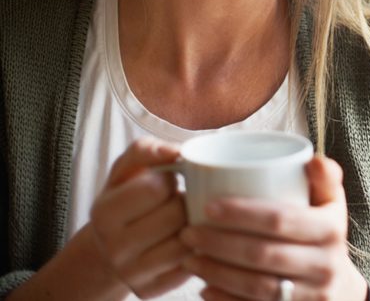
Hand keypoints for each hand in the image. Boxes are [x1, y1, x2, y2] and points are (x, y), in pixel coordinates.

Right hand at [89, 137, 192, 298]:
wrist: (110, 246)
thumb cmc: (125, 198)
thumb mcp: (127, 169)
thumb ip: (147, 150)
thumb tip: (176, 152)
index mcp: (104, 214)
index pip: (156, 188)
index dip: (170, 179)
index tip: (168, 181)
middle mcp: (114, 248)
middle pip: (175, 216)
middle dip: (186, 201)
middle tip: (184, 200)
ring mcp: (132, 274)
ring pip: (186, 244)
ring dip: (196, 226)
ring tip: (188, 218)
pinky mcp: (150, 291)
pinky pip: (189, 268)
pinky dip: (197, 251)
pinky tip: (192, 240)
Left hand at [180, 155, 369, 300]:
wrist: (341, 290)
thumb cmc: (324, 235)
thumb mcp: (332, 205)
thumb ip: (325, 178)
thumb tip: (312, 160)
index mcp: (331, 230)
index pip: (279, 219)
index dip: (241, 213)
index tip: (208, 206)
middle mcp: (324, 265)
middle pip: (262, 254)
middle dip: (219, 243)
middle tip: (188, 233)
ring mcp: (310, 296)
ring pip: (255, 287)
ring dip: (216, 272)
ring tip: (190, 258)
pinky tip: (205, 288)